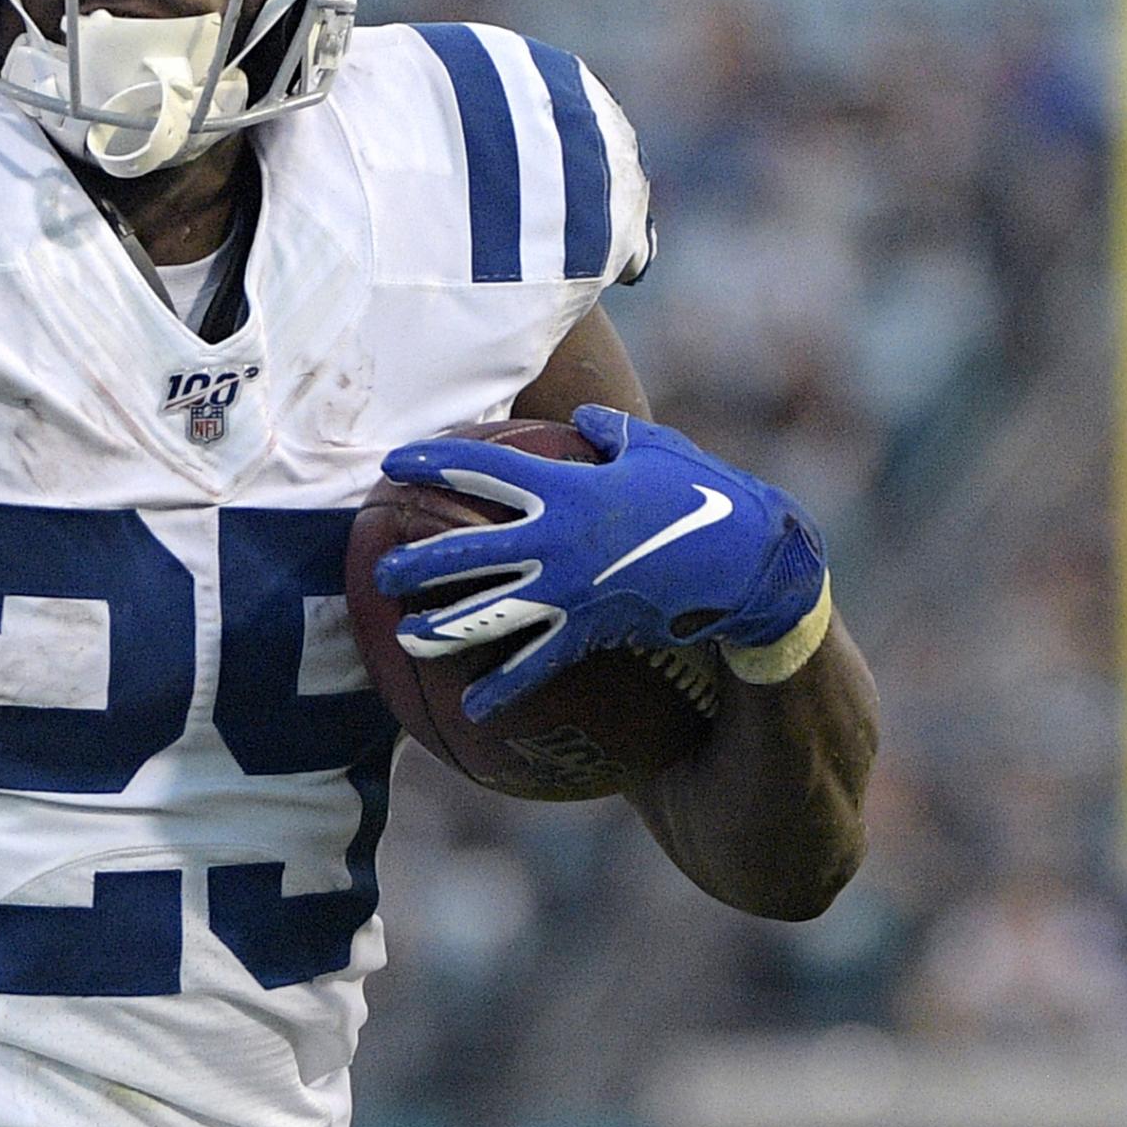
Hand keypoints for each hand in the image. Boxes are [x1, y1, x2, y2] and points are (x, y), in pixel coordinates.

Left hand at [375, 404, 827, 719]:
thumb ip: (611, 431)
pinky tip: (473, 708)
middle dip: (418, 560)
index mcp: (566, 485)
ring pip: (489, 612)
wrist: (745, 562)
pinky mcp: (590, 629)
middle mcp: (556, 538)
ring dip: (442, 629)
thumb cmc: (702, 494)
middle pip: (467, 548)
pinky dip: (504, 687)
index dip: (433, 462)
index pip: (481, 468)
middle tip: (381, 571)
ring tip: (406, 639)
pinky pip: (537, 663)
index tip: (394, 464)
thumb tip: (588, 418)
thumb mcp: (656, 448)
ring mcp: (570, 588)